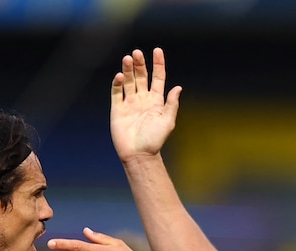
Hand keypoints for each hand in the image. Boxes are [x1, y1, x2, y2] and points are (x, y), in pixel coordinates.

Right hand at [110, 47, 180, 162]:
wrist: (139, 154)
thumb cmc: (155, 140)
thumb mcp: (167, 121)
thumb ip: (172, 104)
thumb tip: (178, 87)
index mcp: (156, 101)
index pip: (158, 78)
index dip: (158, 64)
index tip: (157, 50)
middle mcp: (143, 99)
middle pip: (141, 76)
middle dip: (140, 64)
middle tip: (137, 52)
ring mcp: (129, 103)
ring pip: (129, 81)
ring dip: (128, 69)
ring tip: (128, 58)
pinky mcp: (118, 109)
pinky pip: (117, 93)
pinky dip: (118, 83)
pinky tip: (120, 76)